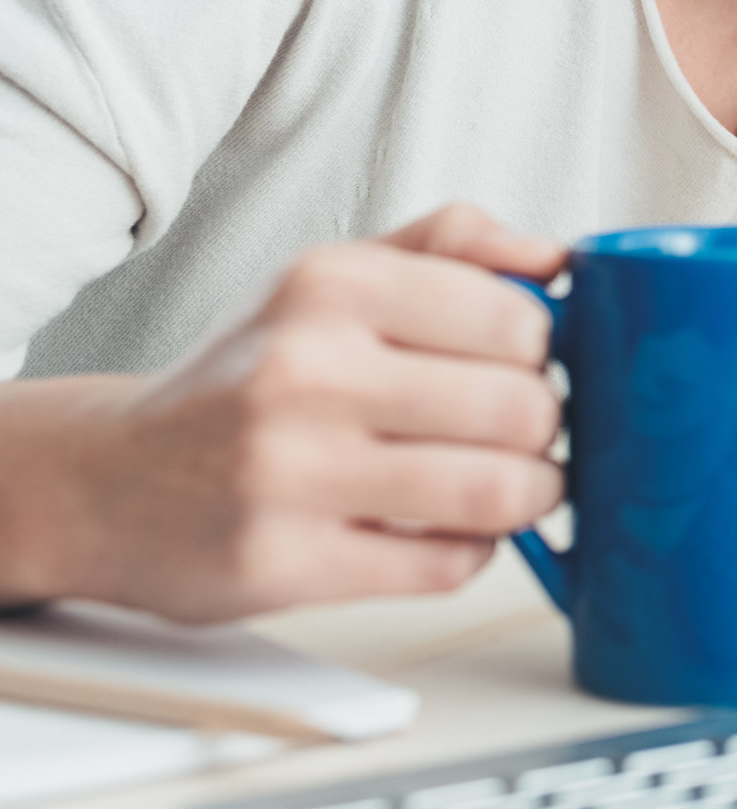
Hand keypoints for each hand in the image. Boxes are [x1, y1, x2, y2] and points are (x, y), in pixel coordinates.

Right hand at [39, 205, 565, 622]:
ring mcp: (288, 472)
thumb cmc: (243, 375)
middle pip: (518, 408)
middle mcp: (303, 371)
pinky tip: (442, 528)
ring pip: (495, 490)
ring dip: (529, 494)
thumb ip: (449, 246)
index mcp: (328, 285)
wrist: (105, 479)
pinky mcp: (282, 564)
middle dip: (544, 427)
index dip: (542, 352)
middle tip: (525, 432)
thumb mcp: (332, 278)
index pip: (516, 320)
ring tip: (511, 484)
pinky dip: (470, 550)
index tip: (523, 365)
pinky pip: (444, 565)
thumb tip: (557, 258)